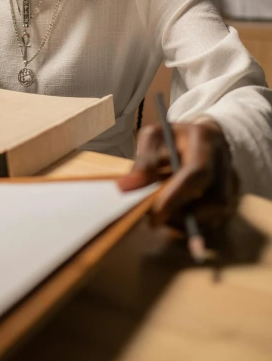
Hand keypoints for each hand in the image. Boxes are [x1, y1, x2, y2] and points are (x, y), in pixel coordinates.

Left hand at [118, 120, 238, 228]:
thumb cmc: (175, 137)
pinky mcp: (234, 197)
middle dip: (182, 215)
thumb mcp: (154, 137)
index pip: (198, 172)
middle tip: (155, 220)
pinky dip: (193, 223)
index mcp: (206, 139)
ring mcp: (233, 182)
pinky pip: (216, 220)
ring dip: (186, 222)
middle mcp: (225, 162)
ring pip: (216, 216)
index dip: (177, 195)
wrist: (205, 136)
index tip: (154, 215)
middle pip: (214, 200)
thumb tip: (126, 187)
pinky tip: (176, 214)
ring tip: (163, 215)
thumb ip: (143, 160)